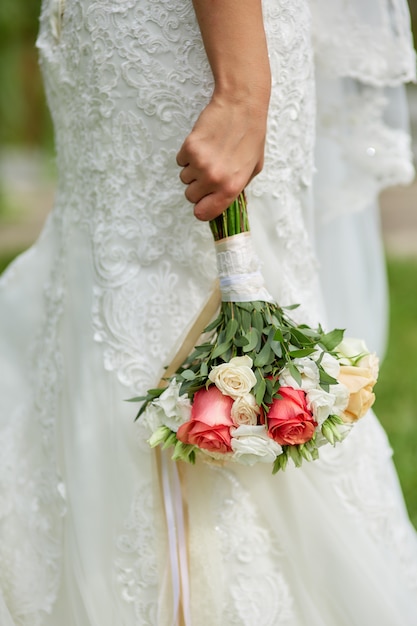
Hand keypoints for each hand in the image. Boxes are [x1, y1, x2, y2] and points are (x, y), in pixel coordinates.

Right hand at [176, 89, 268, 220]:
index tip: (204, 201)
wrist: (242, 106)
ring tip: (209, 154)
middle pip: (190, 196)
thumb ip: (236, 188)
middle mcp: (214, 179)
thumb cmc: (251, 136)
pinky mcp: (189, 148)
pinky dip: (188, 155)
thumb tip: (221, 201)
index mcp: (231, 188)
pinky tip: (203, 144)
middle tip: (209, 171)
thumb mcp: (252, 169)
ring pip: (184, 178)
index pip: (203, 214)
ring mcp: (200, 164)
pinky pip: (180, 161)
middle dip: (197, 186)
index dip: (202, 208)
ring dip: (193, 169)